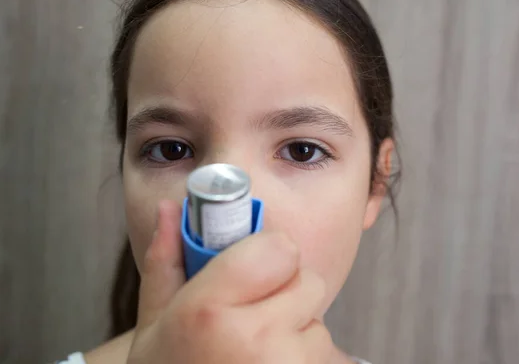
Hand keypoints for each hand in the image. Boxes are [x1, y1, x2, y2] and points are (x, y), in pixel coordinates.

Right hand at [126, 200, 333, 363]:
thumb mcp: (155, 321)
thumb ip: (167, 260)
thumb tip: (172, 207)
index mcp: (210, 311)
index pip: (280, 248)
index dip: (268, 256)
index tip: (251, 271)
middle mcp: (255, 339)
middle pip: (306, 280)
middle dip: (284, 293)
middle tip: (251, 319)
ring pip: (318, 319)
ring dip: (297, 330)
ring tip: (256, 354)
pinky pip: (326, 354)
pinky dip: (305, 357)